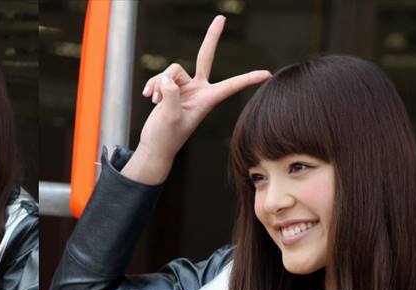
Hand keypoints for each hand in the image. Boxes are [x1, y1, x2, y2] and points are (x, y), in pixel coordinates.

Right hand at [124, 15, 270, 183]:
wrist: (154, 145)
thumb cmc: (166, 137)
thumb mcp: (170, 117)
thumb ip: (170, 94)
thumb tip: (168, 78)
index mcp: (208, 100)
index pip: (231, 86)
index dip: (248, 79)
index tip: (267, 74)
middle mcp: (199, 90)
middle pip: (205, 56)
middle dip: (212, 37)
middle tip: (221, 18)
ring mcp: (185, 87)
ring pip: (171, 70)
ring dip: (159, 83)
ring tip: (155, 102)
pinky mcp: (171, 87)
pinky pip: (161, 76)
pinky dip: (153, 85)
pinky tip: (148, 97)